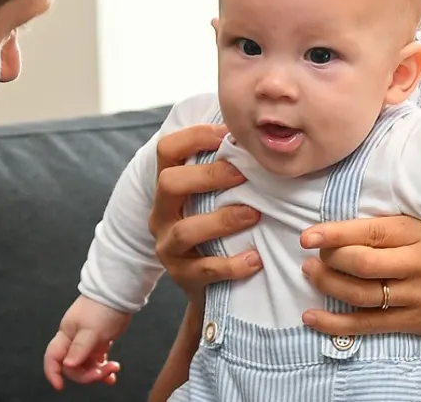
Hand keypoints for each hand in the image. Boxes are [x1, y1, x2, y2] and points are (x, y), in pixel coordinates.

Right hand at [43, 296, 129, 390]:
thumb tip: (68, 365)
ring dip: (98, 372)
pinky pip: (97, 361)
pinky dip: (104, 368)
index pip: (53, 357)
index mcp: (66, 335)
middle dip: (87, 374)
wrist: (119, 293)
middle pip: (72, 366)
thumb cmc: (103, 308)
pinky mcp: (99, 342)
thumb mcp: (91, 329)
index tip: (60, 386)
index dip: (53, 372)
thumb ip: (79, 348)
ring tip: (113, 368)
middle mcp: (74, 340)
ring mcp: (86, 342)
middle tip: (104, 371)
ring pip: (86, 365)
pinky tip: (112, 374)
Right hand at [149, 123, 262, 301]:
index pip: (167, 150)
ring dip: (222, 220)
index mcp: (168, 186)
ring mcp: (168, 246)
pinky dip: (231, 265)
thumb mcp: (213, 196)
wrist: (208, 286)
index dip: (194, 136)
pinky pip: (204, 270)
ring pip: (185, 230)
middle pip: (168, 183)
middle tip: (243, 174)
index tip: (228, 134)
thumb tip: (259, 134)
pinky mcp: (182, 276)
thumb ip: (226, 169)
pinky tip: (255, 259)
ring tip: (254, 215)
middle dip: (207, 175)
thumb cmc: (217, 228)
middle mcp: (161, 213)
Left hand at [298, 215, 420, 337]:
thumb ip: (397, 228)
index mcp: (418, 235)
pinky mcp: (415, 322)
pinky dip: (336, 323)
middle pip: (360, 264)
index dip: (334, 234)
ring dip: (327, 285)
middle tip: (310, 256)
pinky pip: (368, 325)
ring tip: (310, 275)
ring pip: (360, 294)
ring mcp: (415, 296)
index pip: (369, 232)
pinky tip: (313, 317)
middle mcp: (415, 265)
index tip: (308, 235)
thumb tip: (352, 226)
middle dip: (328, 260)